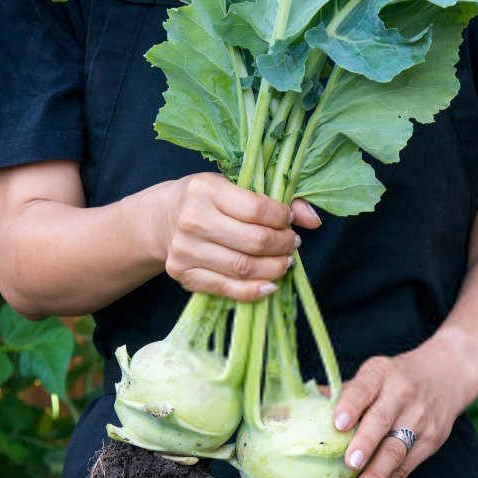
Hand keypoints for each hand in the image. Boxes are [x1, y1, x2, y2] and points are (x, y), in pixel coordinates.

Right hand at [161, 172, 320, 300]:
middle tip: (292, 244)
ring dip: (274, 268)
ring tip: (284, 262)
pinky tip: (270, 284)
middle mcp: (193, 220)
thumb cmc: (207, 200)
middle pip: (254, 242)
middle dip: (283, 245)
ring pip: (243, 268)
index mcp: (206, 189)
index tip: (289, 222)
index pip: (257, 209)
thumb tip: (313, 220)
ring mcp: (185, 250)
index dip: (282, 219)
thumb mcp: (234, 186)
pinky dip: (254, 290)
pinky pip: (227, 288)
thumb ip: (275, 200)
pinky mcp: (183, 274)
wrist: (163, 219)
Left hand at [331, 333, 477, 477]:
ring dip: (376, 475)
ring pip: (396, 450)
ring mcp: (420, 418)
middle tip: (349, 463)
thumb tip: (295, 410)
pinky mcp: (431, 440)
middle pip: (381, 421)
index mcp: (381, 373)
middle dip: (365, 444)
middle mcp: (402, 394)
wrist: (447, 375)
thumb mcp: (373, 374)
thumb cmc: (396, 378)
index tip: (338, 423)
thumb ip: (342, 394)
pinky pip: (406, 466)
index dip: (351, 405)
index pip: (364, 388)